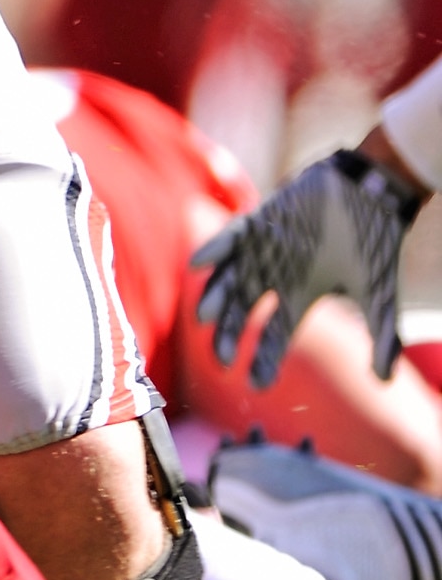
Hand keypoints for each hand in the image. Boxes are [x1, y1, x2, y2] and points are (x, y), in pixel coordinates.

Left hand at [192, 151, 430, 384]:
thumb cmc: (372, 243)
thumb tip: (384, 382)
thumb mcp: (377, 294)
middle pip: (244, 312)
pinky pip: (229, 238)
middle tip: (221, 361)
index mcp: (301, 294)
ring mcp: (263, 249)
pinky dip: (214, 250)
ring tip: (204, 319)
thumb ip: (381, 337)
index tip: (254, 385)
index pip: (277, 334)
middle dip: (231, 336)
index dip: (265, 359)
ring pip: (230, 279)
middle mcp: (275, 275)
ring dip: (216, 297)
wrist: (370, 194)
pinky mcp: (258, 222)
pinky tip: (196, 265)